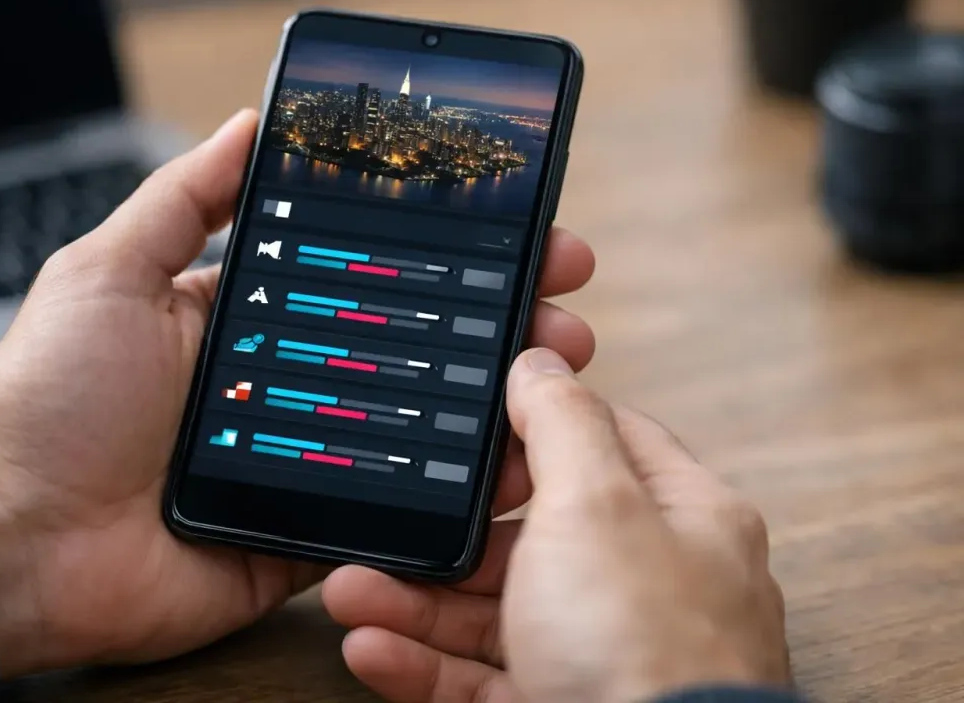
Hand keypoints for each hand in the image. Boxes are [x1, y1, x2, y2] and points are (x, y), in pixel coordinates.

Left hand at [0, 111, 599, 677]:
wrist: (17, 543)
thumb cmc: (49, 401)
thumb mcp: (107, 272)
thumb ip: (181, 199)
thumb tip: (247, 123)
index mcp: (247, 318)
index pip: (362, 274)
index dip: (435, 253)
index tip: (507, 230)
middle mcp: (285, 385)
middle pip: (408, 346)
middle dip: (492, 323)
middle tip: (558, 305)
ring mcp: (302, 461)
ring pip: (419, 428)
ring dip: (494, 404)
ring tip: (557, 378)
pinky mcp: (308, 532)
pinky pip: (394, 514)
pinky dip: (456, 496)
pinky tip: (514, 466)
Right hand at [323, 348, 790, 702]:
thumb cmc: (648, 650)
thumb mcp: (595, 505)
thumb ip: (562, 424)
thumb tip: (542, 360)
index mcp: (681, 517)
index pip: (604, 443)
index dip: (535, 423)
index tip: (472, 413)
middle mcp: (647, 585)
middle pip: (530, 535)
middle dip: (446, 532)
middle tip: (387, 521)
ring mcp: (605, 655)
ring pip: (495, 612)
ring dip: (416, 603)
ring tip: (350, 592)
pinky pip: (481, 679)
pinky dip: (425, 664)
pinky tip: (373, 648)